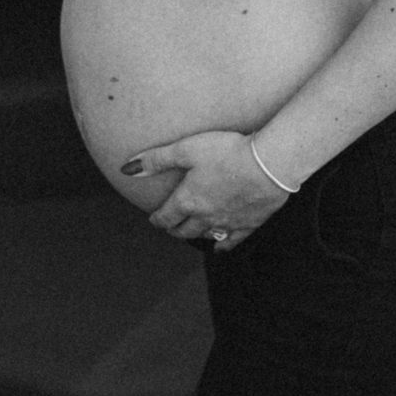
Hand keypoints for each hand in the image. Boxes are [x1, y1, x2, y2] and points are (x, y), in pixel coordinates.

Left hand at [121, 130, 290, 251]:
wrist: (268, 164)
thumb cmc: (227, 152)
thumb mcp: (186, 149)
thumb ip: (156, 160)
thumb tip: (128, 169)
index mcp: (187, 200)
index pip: (165, 217)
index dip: (157, 219)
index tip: (154, 219)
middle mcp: (204, 217)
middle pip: (184, 230)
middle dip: (174, 228)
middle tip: (171, 226)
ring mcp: (227, 223)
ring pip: (206, 236)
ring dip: (196, 235)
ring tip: (191, 232)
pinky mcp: (249, 224)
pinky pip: (232, 241)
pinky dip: (223, 245)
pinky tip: (219, 247)